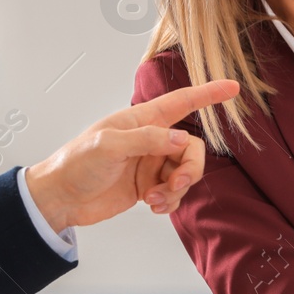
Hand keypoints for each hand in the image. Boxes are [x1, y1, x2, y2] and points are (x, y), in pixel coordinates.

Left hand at [25, 79, 238, 227]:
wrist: (60, 199)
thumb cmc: (75, 164)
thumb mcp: (108, 146)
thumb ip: (146, 140)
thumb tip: (181, 140)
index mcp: (141, 121)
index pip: (182, 102)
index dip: (208, 94)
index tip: (233, 88)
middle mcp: (150, 140)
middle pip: (191, 148)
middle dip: (190, 167)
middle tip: (176, 183)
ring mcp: (150, 164)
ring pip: (185, 173)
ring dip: (177, 189)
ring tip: (154, 199)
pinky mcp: (147, 187)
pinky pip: (174, 193)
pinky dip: (169, 201)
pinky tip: (151, 206)